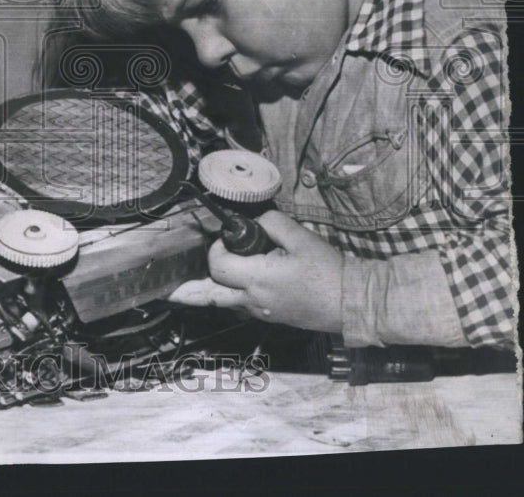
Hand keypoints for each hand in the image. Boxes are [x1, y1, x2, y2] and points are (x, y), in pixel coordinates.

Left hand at [167, 210, 343, 333]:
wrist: (351, 302)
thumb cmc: (328, 272)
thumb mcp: (301, 238)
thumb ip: (273, 223)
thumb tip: (256, 219)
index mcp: (258, 278)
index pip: (218, 265)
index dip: (215, 249)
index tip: (225, 238)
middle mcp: (254, 299)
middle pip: (211, 295)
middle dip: (195, 286)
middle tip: (184, 281)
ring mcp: (262, 311)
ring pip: (224, 304)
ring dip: (210, 293)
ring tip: (191, 290)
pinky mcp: (272, 316)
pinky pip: (242, 307)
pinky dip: (230, 298)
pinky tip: (231, 288)